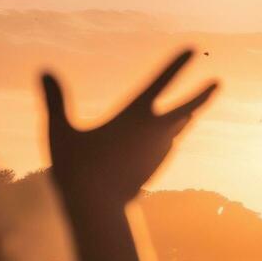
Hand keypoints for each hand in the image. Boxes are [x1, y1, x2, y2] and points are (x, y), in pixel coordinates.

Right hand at [41, 49, 217, 212]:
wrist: (98, 211)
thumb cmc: (76, 170)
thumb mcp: (60, 133)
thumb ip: (55, 101)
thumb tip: (43, 70)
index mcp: (135, 116)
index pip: (160, 82)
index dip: (176, 65)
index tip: (193, 49)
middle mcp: (155, 132)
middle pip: (186, 108)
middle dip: (202, 94)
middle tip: (217, 83)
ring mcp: (159, 152)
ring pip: (176, 128)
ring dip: (184, 115)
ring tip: (192, 109)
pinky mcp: (157, 167)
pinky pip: (166, 146)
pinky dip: (168, 136)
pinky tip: (167, 138)